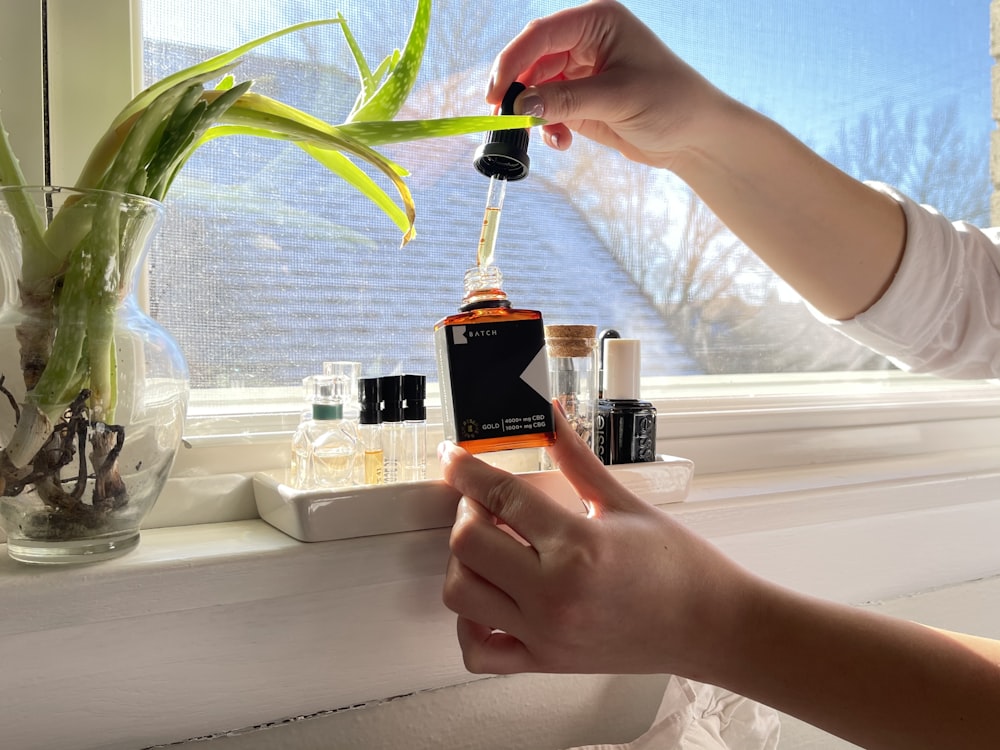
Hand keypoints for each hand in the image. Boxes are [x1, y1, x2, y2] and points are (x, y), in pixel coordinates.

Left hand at [439, 404, 755, 676]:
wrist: (711, 625)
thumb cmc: (680, 566)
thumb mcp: (624, 500)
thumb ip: (576, 456)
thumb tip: (550, 412)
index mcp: (579, 546)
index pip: (501, 495)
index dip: (467, 469)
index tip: (454, 457)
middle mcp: (555, 593)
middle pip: (467, 542)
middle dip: (466, 510)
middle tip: (484, 501)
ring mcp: (546, 633)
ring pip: (461, 593)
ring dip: (462, 560)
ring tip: (489, 544)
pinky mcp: (545, 660)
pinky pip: (479, 651)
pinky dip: (469, 623)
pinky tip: (489, 596)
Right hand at [487, 0, 733, 168]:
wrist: (695, 135)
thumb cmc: (670, 102)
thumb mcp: (617, 98)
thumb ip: (566, 100)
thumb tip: (520, 105)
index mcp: (597, 22)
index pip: (541, 35)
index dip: (512, 62)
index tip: (496, 94)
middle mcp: (586, 41)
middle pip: (532, 60)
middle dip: (518, 90)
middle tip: (505, 119)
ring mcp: (582, 71)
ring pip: (536, 88)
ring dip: (534, 114)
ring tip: (548, 138)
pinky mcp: (581, 99)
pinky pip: (549, 110)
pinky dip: (548, 127)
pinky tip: (562, 143)